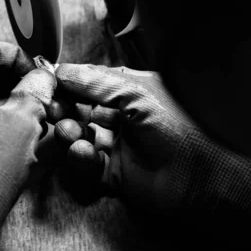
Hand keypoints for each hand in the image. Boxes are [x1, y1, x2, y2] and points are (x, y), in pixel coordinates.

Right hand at [53, 64, 250, 237]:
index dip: (67, 82)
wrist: (204, 181)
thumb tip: (61, 69)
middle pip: (79, 110)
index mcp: (131, 93)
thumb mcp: (137, 93)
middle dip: (63, 109)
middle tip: (51, 110)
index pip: (89, 83)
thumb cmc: (181, 129)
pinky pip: (85, 164)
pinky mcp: (113, 175)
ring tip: (67, 132)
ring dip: (68, 132)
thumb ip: (97, 81)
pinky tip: (82, 151)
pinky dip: (79, 157)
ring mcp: (117, 146)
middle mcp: (122, 118)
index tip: (46, 82)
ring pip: (78, 136)